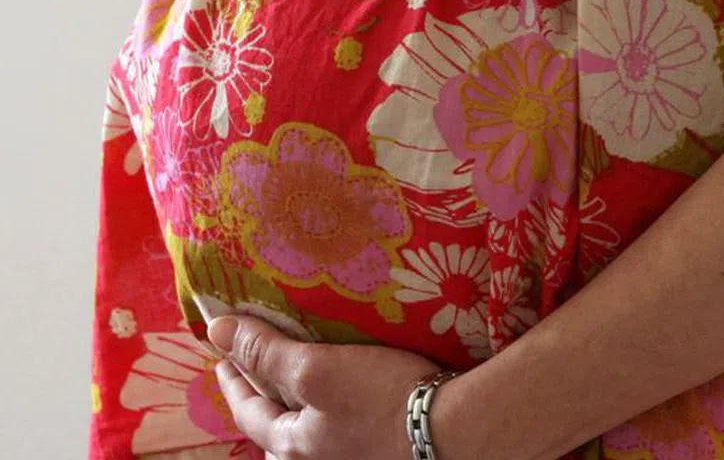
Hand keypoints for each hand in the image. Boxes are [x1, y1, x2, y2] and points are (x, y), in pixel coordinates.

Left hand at [209, 315, 440, 459]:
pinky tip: (350, 403)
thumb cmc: (382, 399)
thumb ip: (266, 352)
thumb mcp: (317, 369)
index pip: (249, 413)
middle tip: (260, 379)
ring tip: (305, 390)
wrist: (454, 431)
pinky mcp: (382, 452)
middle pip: (278, 437)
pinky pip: (343, 436)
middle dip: (265, 409)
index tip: (222, 359)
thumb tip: (216, 330)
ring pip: (312, 441)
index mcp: (294, 447)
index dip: (233, 382)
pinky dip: (333, 418)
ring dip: (301, 416)